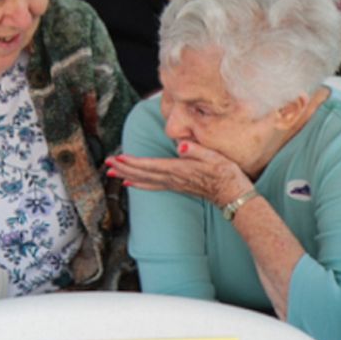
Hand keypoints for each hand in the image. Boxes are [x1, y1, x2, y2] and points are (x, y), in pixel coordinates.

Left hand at [105, 142, 250, 208]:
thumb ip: (197, 150)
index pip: (151, 165)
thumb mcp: (214, 157)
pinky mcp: (176, 186)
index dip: (133, 162)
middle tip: (107, 163)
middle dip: (124, 168)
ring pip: (144, 181)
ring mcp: (174, 184)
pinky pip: (152, 186)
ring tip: (112, 172)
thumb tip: (182, 145)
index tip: (118, 158)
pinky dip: (138, 184)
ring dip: (127, 176)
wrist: (233, 194)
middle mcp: (173, 178)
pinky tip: (129, 184)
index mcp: (179, 169)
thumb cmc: (225, 173)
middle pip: (143, 174)